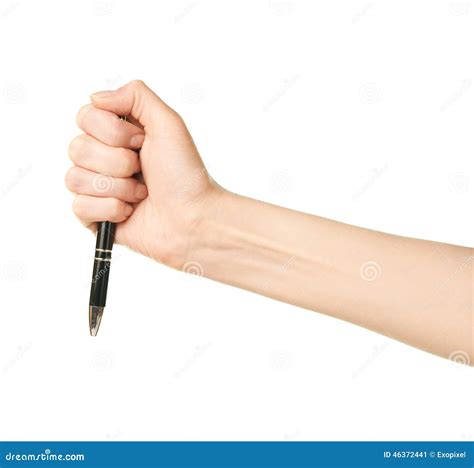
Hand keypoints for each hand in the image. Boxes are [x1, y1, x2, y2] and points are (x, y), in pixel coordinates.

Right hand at [66, 80, 221, 267]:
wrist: (192, 217)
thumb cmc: (184, 174)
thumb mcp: (168, 123)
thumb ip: (135, 95)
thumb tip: (95, 97)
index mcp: (118, 134)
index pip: (85, 117)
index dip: (113, 132)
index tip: (141, 142)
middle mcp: (104, 158)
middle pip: (77, 147)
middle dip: (118, 162)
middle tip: (142, 170)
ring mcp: (98, 188)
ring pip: (74, 178)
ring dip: (117, 187)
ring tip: (141, 193)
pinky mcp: (96, 216)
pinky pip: (80, 206)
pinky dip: (111, 209)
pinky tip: (131, 211)